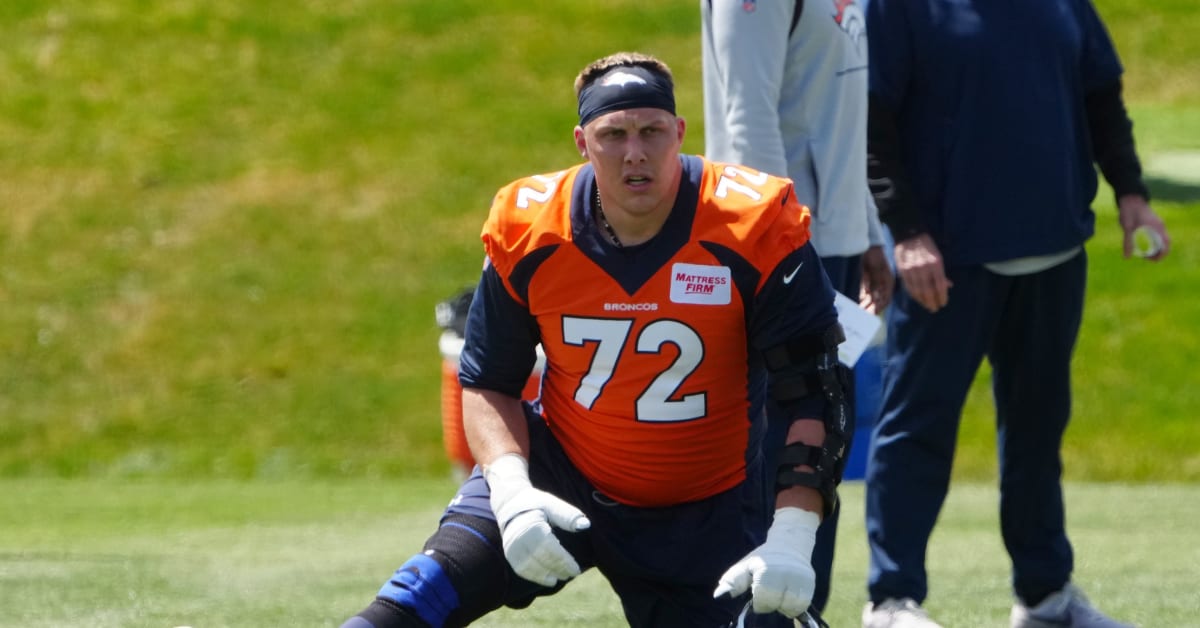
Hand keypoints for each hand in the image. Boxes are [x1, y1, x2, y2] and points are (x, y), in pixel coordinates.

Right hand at [485, 453, 589, 586]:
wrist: (510, 504)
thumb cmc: (536, 504)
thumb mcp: (553, 504)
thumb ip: (568, 516)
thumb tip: (585, 525)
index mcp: (534, 526)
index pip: (552, 550)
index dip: (566, 562)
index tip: (577, 569)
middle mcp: (521, 538)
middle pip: (543, 560)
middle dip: (559, 569)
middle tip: (572, 574)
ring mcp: (512, 547)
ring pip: (531, 568)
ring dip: (547, 576)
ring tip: (560, 578)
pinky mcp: (509, 553)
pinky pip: (521, 569)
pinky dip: (535, 577)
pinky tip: (547, 579)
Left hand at [713, 507, 818, 617]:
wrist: (789, 544)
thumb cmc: (762, 559)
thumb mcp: (744, 566)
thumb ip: (732, 582)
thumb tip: (718, 597)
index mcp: (767, 571)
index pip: (763, 602)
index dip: (759, 602)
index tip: (757, 594)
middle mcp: (786, 575)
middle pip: (778, 606)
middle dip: (772, 603)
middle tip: (769, 592)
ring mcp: (801, 579)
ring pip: (793, 607)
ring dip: (785, 605)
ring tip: (780, 594)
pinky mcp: (811, 584)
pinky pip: (803, 604)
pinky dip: (795, 604)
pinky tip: (789, 595)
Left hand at [859, 245, 893, 313]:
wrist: (869, 246)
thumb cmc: (876, 256)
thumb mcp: (877, 269)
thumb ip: (875, 283)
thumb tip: (872, 296)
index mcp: (888, 282)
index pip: (886, 298)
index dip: (880, 306)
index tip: (873, 313)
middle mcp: (882, 283)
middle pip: (878, 299)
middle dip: (872, 307)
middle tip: (865, 314)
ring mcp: (875, 281)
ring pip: (871, 295)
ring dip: (867, 303)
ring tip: (861, 310)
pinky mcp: (867, 278)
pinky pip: (865, 289)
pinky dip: (863, 295)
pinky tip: (860, 301)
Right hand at [894, 233, 950, 312]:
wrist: (909, 235)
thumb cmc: (927, 246)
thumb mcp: (938, 257)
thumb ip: (942, 273)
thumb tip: (949, 286)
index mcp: (936, 264)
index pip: (940, 285)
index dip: (942, 297)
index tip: (943, 303)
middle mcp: (924, 268)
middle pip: (929, 291)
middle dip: (932, 302)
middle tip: (935, 309)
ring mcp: (912, 270)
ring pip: (918, 291)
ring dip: (923, 301)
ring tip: (927, 306)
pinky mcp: (903, 271)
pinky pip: (909, 287)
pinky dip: (914, 295)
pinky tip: (918, 298)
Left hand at [1117, 194, 1169, 260]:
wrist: (1130, 198)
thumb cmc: (1129, 211)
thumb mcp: (1127, 227)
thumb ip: (1128, 242)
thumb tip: (1127, 257)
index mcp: (1157, 227)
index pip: (1166, 243)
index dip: (1162, 254)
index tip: (1153, 260)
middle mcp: (1159, 226)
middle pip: (1165, 243)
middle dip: (1159, 253)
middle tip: (1147, 259)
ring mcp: (1157, 224)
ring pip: (1161, 240)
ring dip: (1156, 249)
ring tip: (1145, 255)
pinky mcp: (1153, 223)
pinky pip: (1157, 236)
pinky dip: (1153, 243)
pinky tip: (1143, 246)